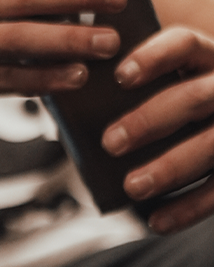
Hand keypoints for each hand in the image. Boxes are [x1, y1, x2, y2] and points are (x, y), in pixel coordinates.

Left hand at [100, 27, 213, 233]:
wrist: (208, 129)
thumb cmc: (170, 106)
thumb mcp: (157, 88)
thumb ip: (120, 90)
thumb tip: (66, 105)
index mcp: (203, 58)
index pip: (184, 44)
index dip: (154, 57)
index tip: (119, 76)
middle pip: (194, 97)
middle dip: (150, 120)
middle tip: (110, 143)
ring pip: (211, 144)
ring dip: (170, 167)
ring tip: (131, 186)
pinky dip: (189, 208)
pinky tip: (156, 222)